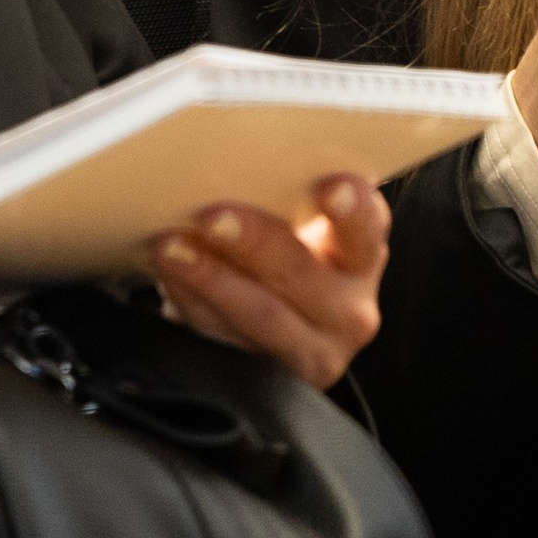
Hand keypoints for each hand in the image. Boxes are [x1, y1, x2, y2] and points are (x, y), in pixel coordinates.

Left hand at [152, 174, 388, 389]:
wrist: (281, 329)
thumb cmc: (287, 253)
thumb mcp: (303, 226)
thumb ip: (286, 199)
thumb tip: (231, 157)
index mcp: (362, 253)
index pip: (367, 228)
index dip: (352, 207)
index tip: (330, 186)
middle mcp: (349, 306)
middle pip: (303, 272)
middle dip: (256, 241)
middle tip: (213, 216)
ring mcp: (314, 350)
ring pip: (262, 315)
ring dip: (211, 278)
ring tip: (173, 248)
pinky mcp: (274, 380)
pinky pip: (226, 339)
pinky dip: (191, 303)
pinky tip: (170, 276)